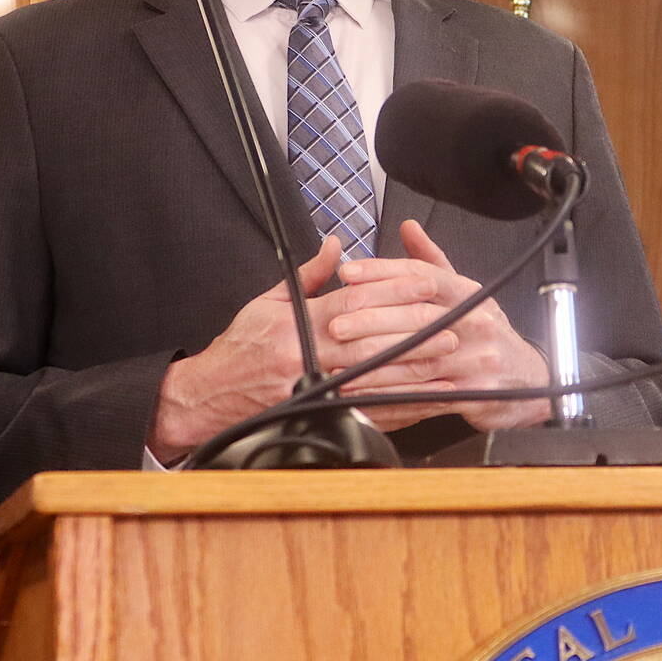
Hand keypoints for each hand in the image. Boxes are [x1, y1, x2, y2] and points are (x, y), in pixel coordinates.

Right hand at [147, 236, 463, 458]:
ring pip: (372, 379)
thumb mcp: (268, 301)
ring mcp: (312, 388)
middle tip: (451, 328)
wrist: (210, 394)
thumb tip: (337, 247)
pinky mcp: (315, 414)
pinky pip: (363, 411)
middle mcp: (307, 355)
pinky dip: (395, 407)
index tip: (425, 288)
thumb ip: (309, 276)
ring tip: (446, 363)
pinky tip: (422, 401)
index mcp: (298, 323)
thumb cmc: (241, 346)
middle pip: (371, 341)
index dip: (392, 294)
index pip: (354, 303)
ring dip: (414, 372)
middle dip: (414, 335)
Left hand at [325, 220, 551, 431]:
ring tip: (340, 364)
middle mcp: (475, 323)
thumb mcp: (467, 293)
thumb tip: (408, 227)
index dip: (382, 271)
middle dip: (370, 321)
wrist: (529, 382)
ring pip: (417, 359)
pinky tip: (365, 396)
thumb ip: (432, 263)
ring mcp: (476, 360)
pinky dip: (391, 397)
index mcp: (469, 294)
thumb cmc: (488, 335)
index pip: (422, 276)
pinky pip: (424, 397)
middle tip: (335, 324)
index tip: (348, 273)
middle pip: (416, 317)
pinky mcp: (474, 394)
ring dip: (375, 364)